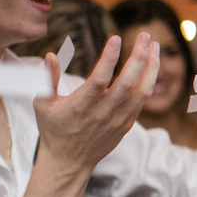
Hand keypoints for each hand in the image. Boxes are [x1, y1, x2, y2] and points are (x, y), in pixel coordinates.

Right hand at [33, 34, 158, 174]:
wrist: (69, 161)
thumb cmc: (54, 129)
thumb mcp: (43, 105)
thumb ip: (47, 79)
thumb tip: (51, 55)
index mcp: (80, 106)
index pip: (98, 80)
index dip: (109, 59)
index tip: (116, 37)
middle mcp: (102, 113)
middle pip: (127, 83)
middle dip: (139, 57)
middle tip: (145, 35)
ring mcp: (118, 120)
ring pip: (141, 91)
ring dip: (151, 67)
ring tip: (154, 45)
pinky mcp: (127, 124)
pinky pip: (142, 100)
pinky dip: (149, 81)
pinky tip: (152, 64)